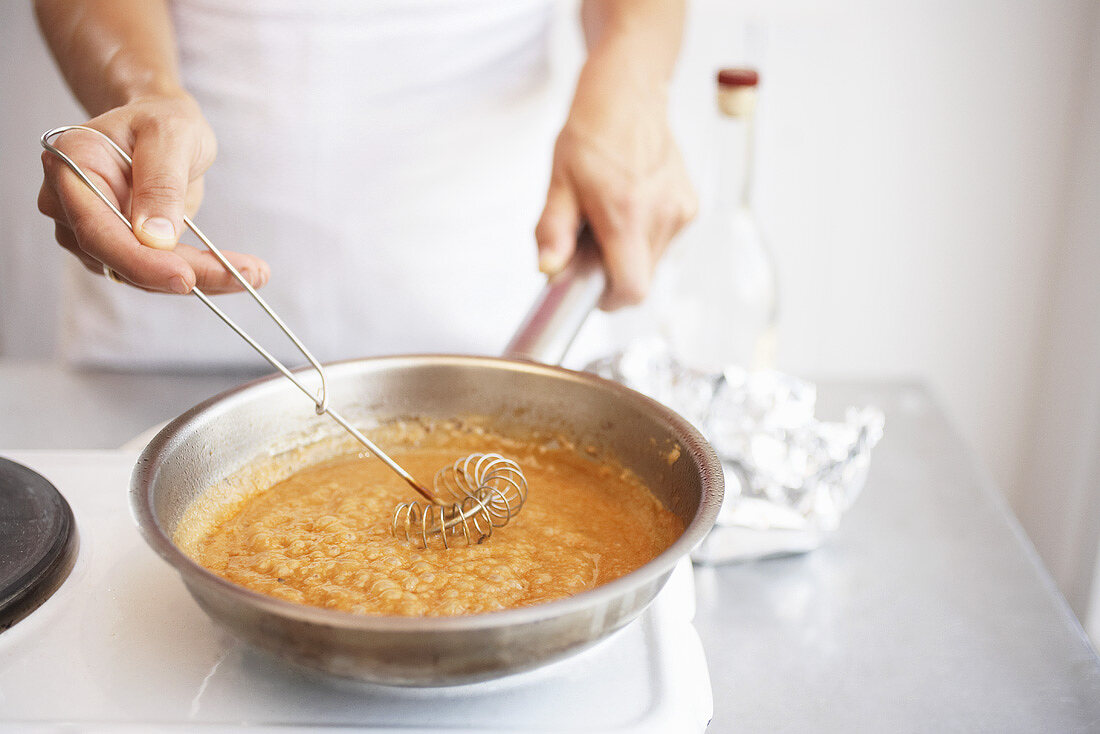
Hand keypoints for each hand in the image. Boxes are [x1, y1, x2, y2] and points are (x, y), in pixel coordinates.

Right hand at [37, 92, 268, 293]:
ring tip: (256, 272)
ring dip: (200, 278)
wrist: (161, 129)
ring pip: (142, 274)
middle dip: (184, 273)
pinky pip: (156, 273)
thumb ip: (161, 183)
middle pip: (120, 259)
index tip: (186, 278)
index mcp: (71, 165)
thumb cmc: (162, 121)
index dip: (140, 261)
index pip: (96, 230)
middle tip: (246, 277)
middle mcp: (69, 204)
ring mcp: (91, 231)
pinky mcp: (119, 249)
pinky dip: (198, 274)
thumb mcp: (171, 135)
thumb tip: (155, 239)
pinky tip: (238, 271)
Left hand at [535, 52, 696, 309]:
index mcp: (627, 213)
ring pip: (654, 261)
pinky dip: (645, 235)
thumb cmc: (593, 134)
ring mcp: (681, 211)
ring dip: (630, 253)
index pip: (633, 288)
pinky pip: (665, 241)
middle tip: (593, 244)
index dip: (611, 300)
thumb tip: (548, 270)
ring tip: (610, 217)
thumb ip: (553, 232)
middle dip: (615, 272)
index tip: (593, 291)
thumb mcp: (560, 183)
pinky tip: (630, 206)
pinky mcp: (690, 205)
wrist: (628, 96)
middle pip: (642, 277)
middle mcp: (661, 215)